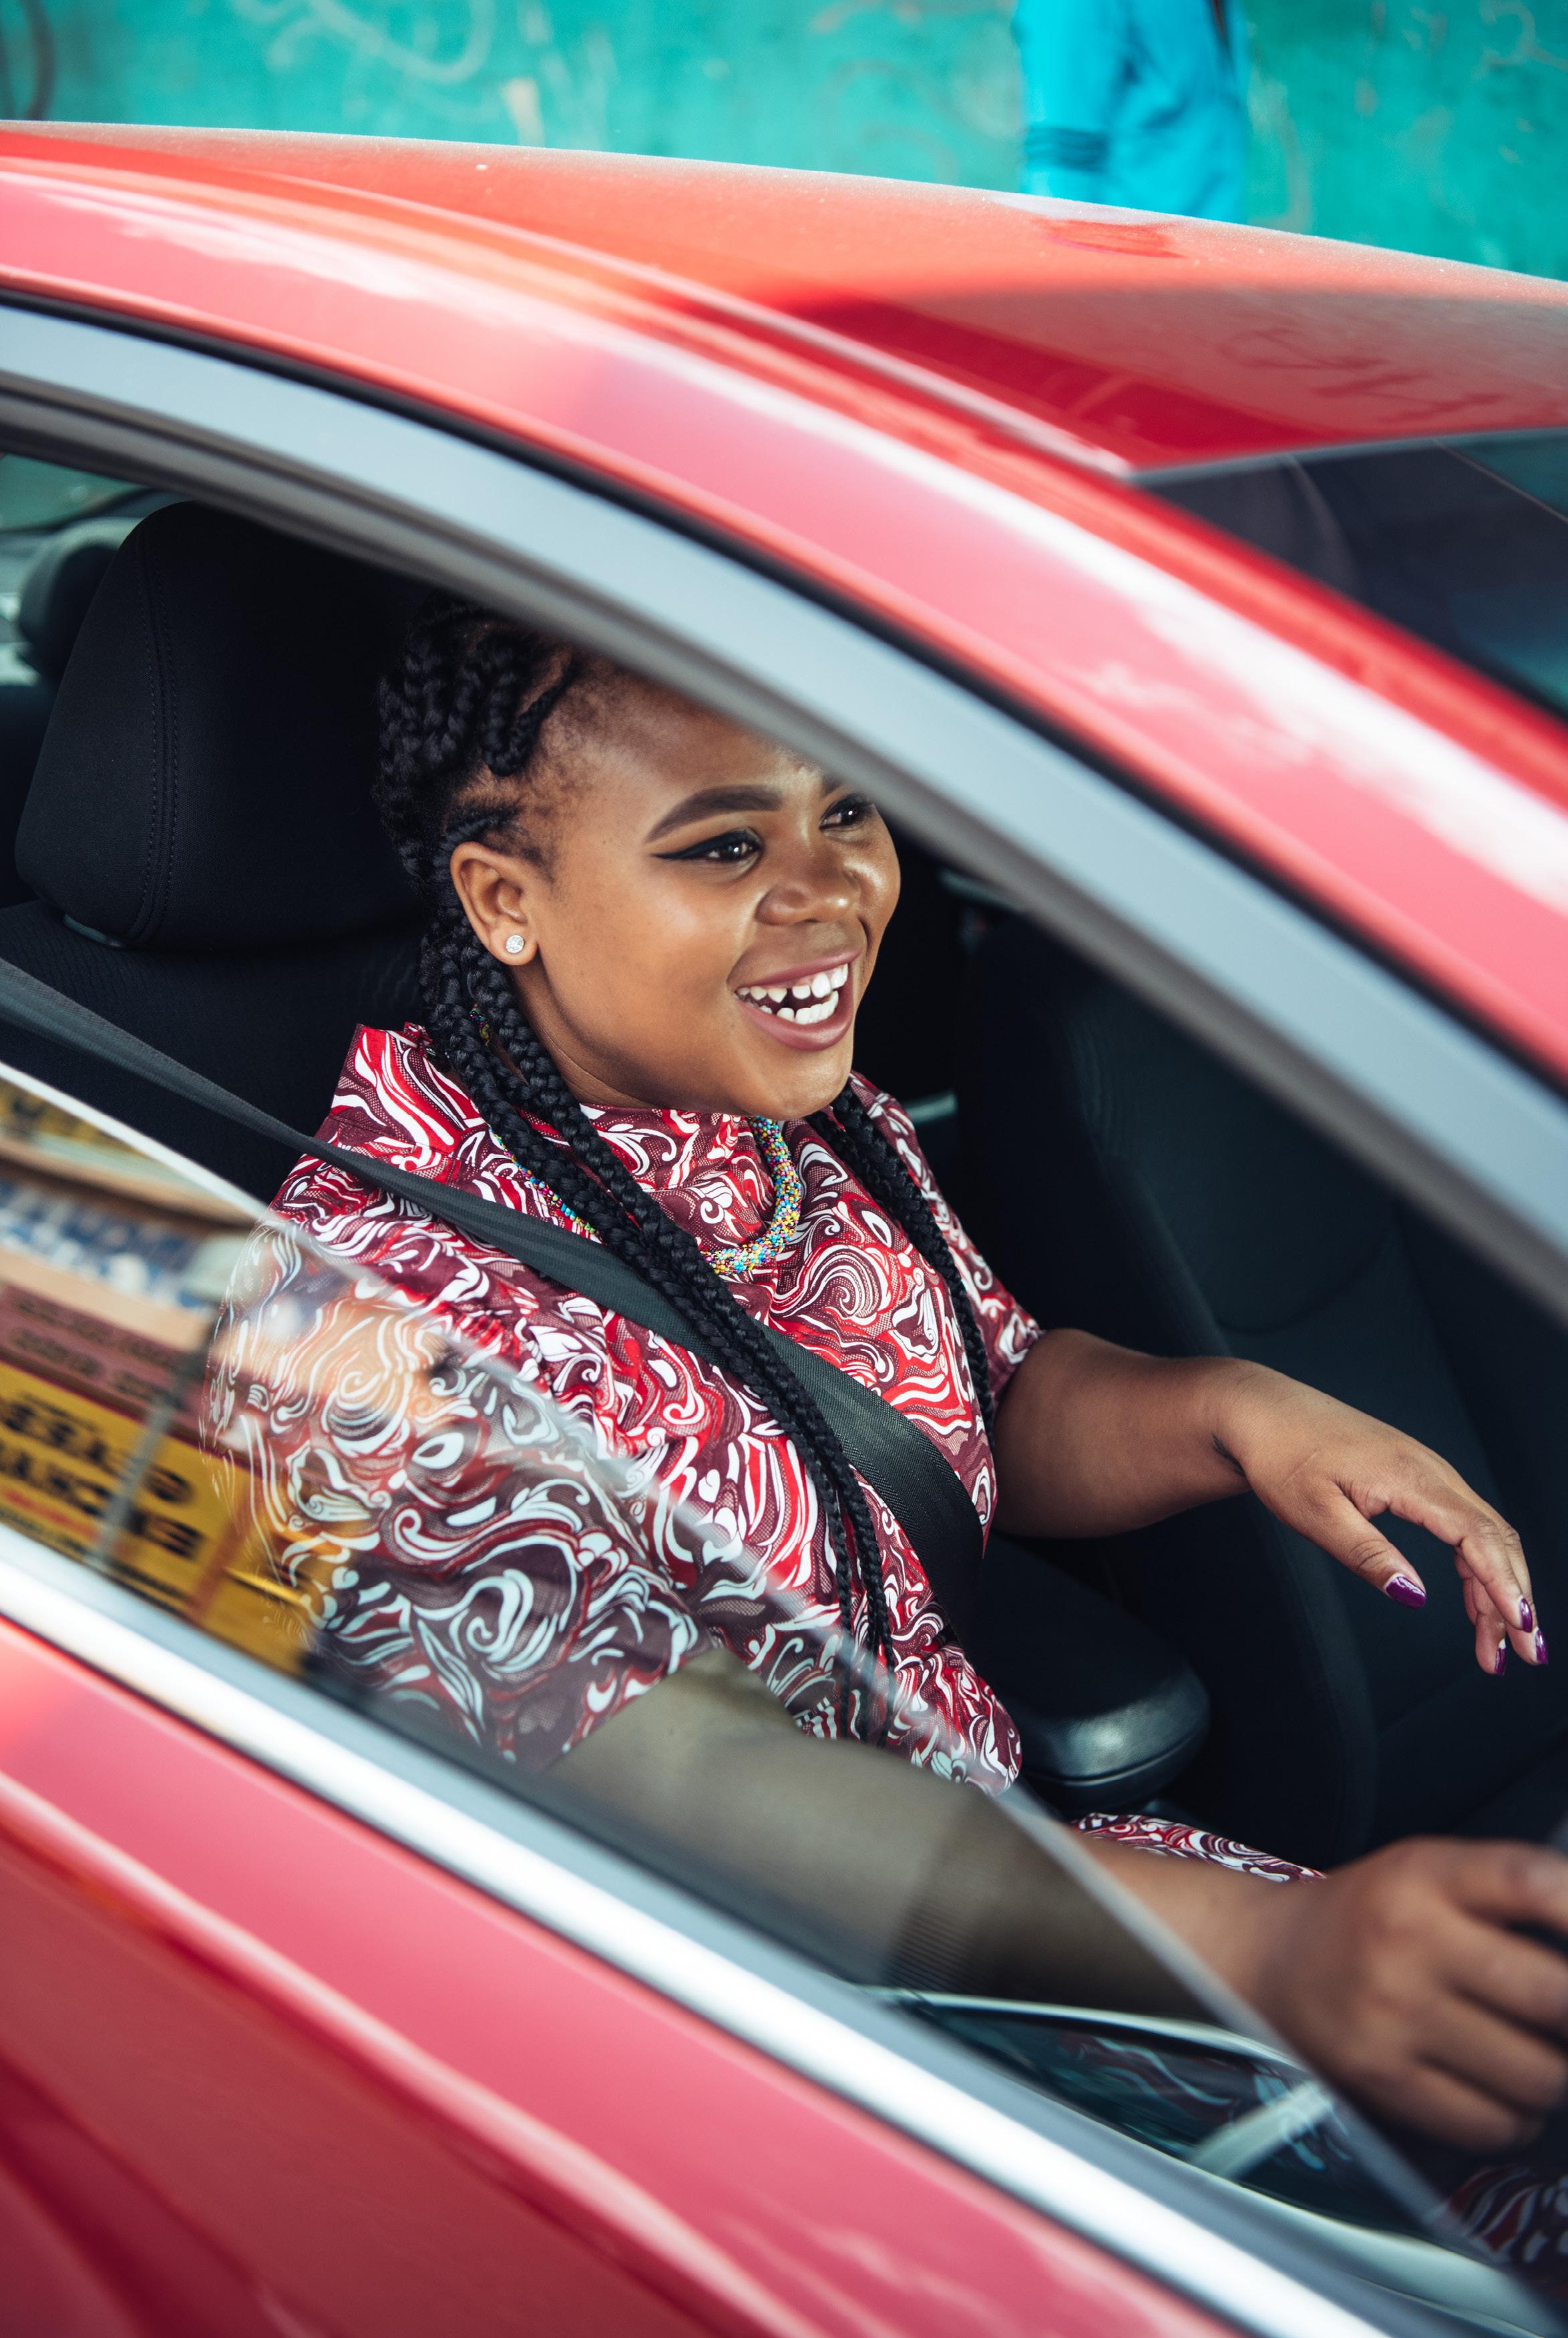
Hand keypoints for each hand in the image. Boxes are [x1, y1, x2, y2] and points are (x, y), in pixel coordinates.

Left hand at [1217, 1367, 1540, 1675]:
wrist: (1265, 1411)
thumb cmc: (1282, 1455)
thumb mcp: (1314, 1513)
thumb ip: (1366, 1554)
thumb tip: (1415, 1596)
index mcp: (1412, 1477)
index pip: (1478, 1536)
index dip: (1505, 1586)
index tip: (1521, 1629)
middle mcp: (1433, 1471)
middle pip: (1495, 1539)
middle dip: (1515, 1598)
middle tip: (1524, 1656)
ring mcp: (1429, 1474)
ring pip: (1485, 1535)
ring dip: (1498, 1588)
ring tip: (1498, 1646)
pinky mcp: (1419, 1481)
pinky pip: (1465, 1526)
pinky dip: (1477, 1568)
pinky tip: (1475, 1604)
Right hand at [1245, 1839, 1567, 2150]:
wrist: (1273, 1960)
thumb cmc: (1369, 1916)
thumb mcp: (1430, 1871)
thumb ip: (1510, 1894)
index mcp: (1425, 1875)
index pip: (1533, 1883)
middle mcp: (1408, 1942)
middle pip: (1553, 1997)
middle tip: (1563, 2016)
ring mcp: (1394, 2017)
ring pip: (1536, 2075)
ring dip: (1554, 2075)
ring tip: (1536, 2055)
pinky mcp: (1384, 2081)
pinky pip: (1493, 2125)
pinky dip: (1516, 2119)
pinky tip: (1500, 2089)